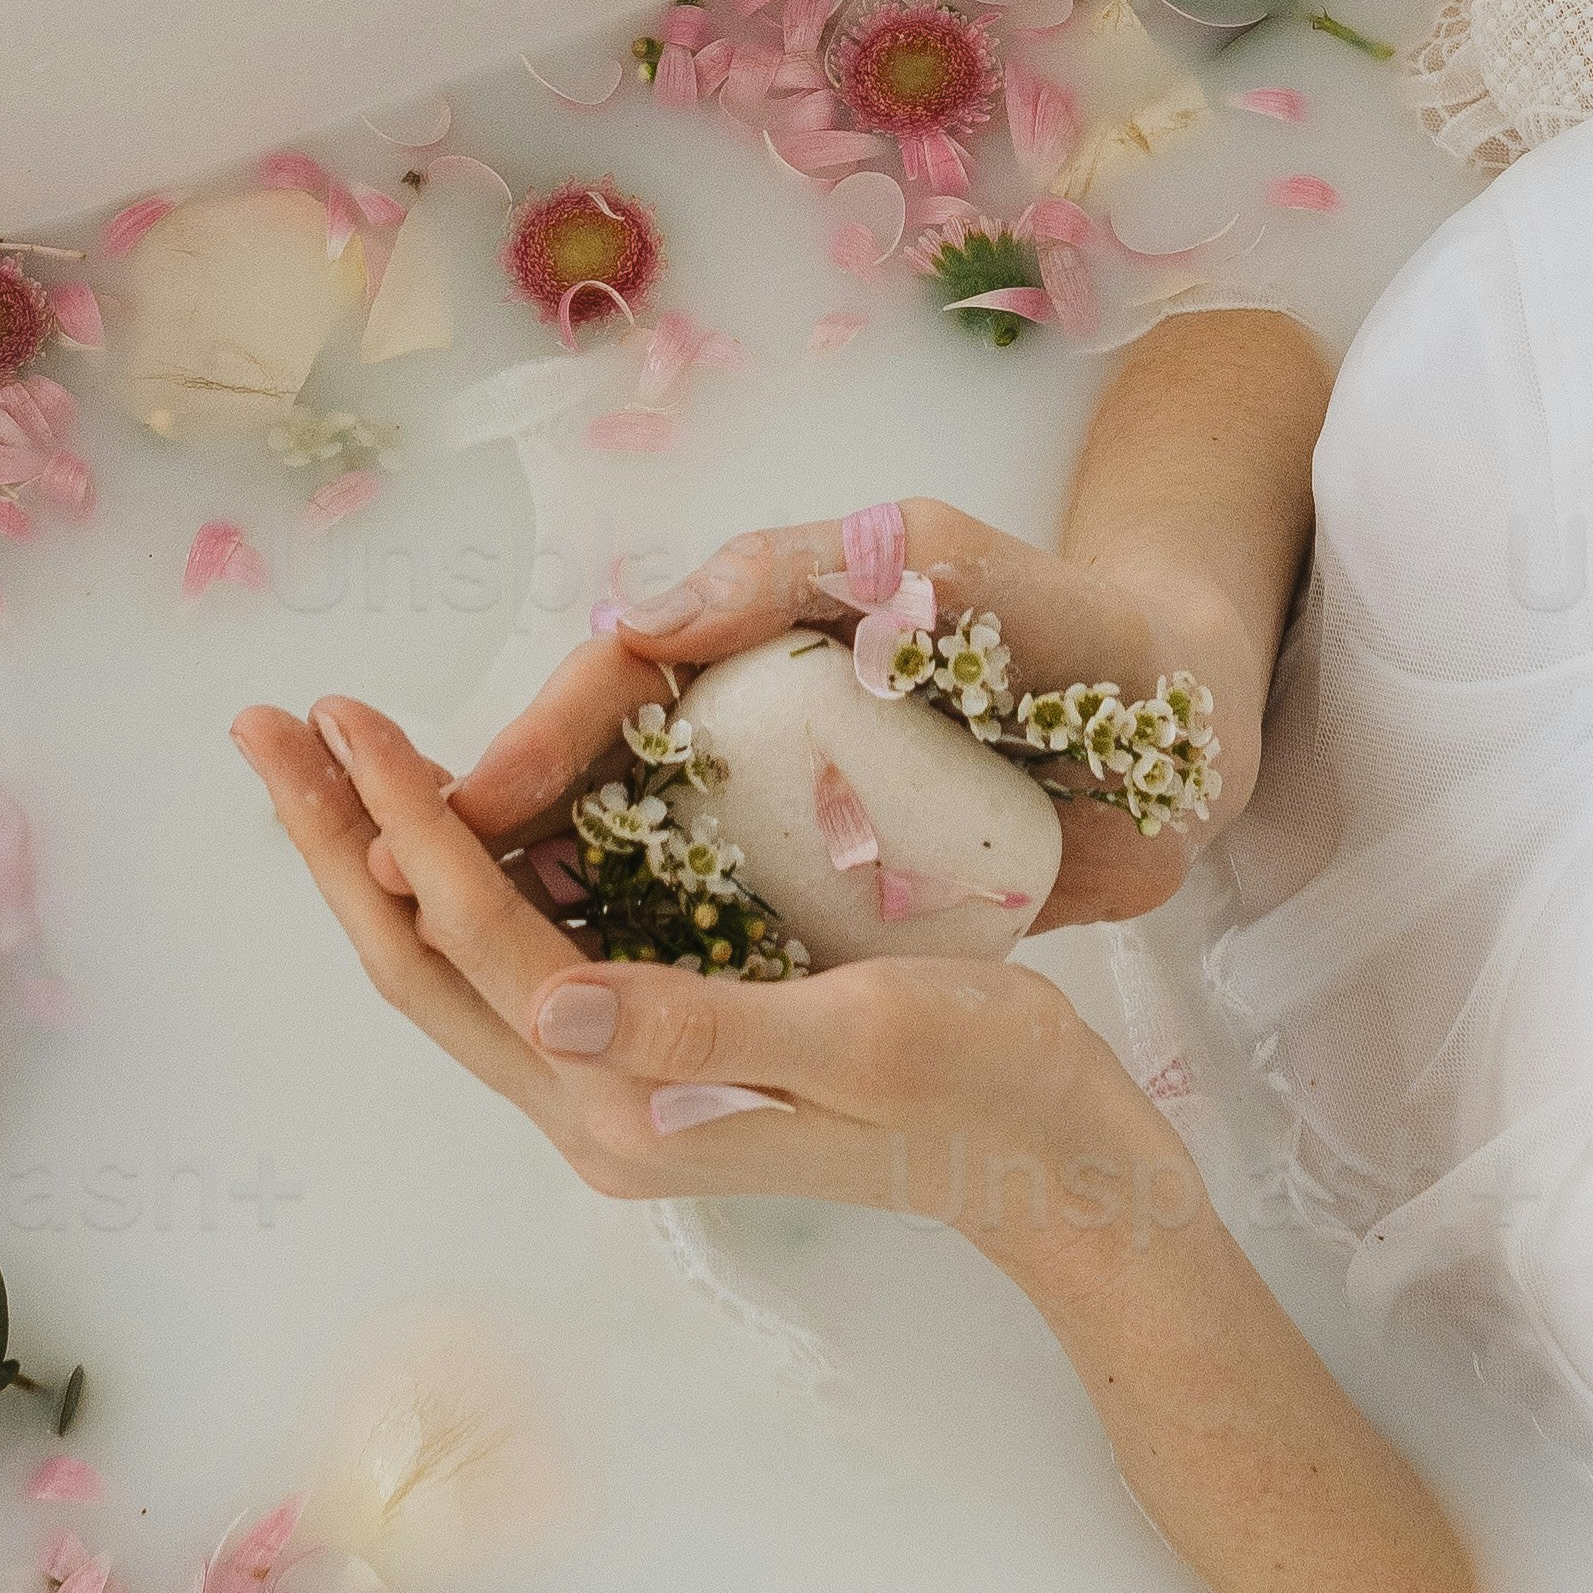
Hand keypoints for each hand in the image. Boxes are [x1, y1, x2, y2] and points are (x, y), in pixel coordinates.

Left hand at [234, 697, 1194, 1265]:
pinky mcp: (656, 1067)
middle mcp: (599, 1108)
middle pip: (423, 960)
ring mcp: (621, 1093)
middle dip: (337, 839)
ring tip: (333, 754)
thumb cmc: (986, 1083)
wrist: (1060, 1164)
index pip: (472, 936)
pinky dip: (470, 878)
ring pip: (461, 964)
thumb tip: (545, 1003)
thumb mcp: (862, 1033)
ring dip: (387, 857)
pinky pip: (523, 964)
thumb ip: (697, 1025)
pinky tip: (468, 813)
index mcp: (631, 1100)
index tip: (341, 713)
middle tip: (267, 725)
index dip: (399, 819)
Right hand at [439, 485, 1240, 936]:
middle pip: (590, 786)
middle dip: (490, 832)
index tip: (453, 812)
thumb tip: (643, 622)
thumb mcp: (938, 562)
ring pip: (635, 875)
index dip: (526, 752)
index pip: (607, 695)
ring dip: (550, 918)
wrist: (1194, 729)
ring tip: (467, 976)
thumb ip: (800, 572)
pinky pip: (723, 942)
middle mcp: (751, 732)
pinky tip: (600, 1030)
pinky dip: (656, 977)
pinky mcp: (841, 901)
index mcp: (752, 638)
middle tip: (399, 888)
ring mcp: (790, 822)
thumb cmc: (1073, 626)